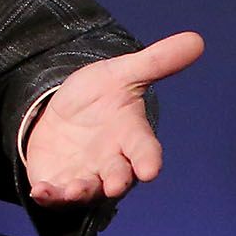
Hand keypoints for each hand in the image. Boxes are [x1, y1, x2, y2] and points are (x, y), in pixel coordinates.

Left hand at [24, 31, 202, 202]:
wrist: (62, 110)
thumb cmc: (99, 96)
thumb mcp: (121, 73)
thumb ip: (154, 61)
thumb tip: (196, 39)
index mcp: (130, 135)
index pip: (145, 150)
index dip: (148, 160)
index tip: (150, 169)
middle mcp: (111, 161)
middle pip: (118, 176)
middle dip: (116, 181)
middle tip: (115, 186)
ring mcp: (85, 174)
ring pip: (86, 191)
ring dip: (79, 193)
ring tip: (71, 191)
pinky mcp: (57, 181)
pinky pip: (55, 195)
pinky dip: (49, 196)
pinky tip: (40, 192)